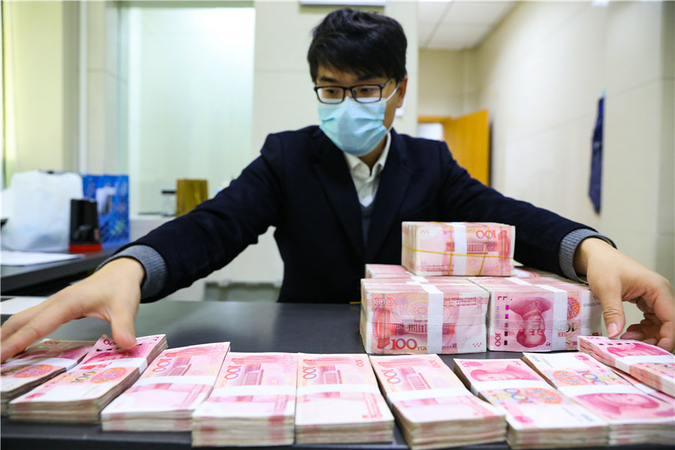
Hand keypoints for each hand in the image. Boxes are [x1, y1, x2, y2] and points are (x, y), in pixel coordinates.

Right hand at [1, 258, 143, 361]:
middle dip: (2, 340)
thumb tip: (126, 344)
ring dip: (6, 337)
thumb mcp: (125, 306)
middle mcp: (55, 303)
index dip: (16, 343)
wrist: (122, 271)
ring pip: (21, 320)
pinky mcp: (56, 308)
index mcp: (67, 303)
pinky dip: (18, 333)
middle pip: (19, 322)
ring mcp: (53, 305)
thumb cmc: (120, 286)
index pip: (36, 326)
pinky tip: (15, 346)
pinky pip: (31, 321)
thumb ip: (124, 326)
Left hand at [574, 238, 674, 351]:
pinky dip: (642, 328)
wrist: (597, 255)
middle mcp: (661, 293)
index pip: (672, 319)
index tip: (654, 351)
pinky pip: (651, 320)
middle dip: (654, 338)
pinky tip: (627, 330)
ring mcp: (655, 297)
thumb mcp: (606, 289)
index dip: (666, 338)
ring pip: (659, 324)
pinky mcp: (647, 300)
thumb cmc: (604, 266)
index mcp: (658, 288)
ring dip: (646, 335)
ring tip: (626, 337)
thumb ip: (613, 312)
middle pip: (668, 324)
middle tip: (634, 347)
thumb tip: (615, 334)